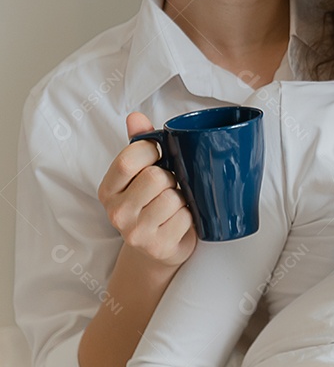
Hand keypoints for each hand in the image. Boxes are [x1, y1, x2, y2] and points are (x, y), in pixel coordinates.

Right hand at [97, 113, 195, 267]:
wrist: (157, 250)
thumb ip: (139, 142)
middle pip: (156, 177)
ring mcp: (135, 233)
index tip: (158, 155)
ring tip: (176, 205)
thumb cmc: (152, 203)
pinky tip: (181, 221)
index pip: (128, 160)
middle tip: (170, 186)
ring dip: (182, 198)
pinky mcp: (158, 247)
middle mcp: (116, 213)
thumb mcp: (141, 173)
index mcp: (108, 189)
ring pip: (172, 198)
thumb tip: (136, 116)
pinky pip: (186, 218)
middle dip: (171, 177)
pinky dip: (190, 216)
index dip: (151, 151)